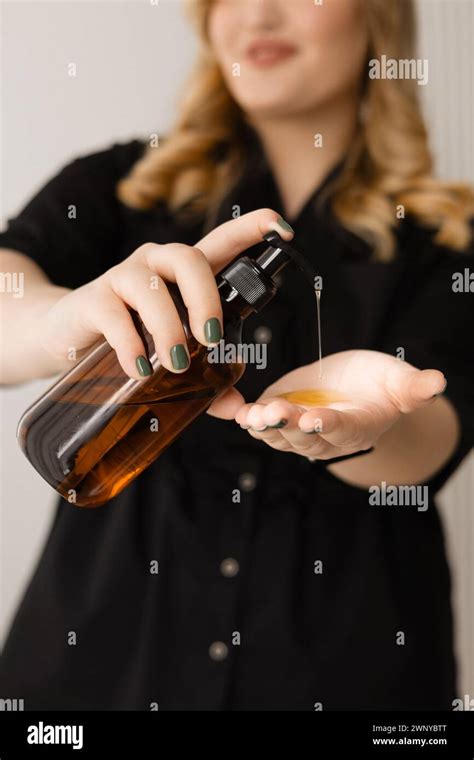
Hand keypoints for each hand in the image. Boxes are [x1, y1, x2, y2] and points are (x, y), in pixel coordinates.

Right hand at [36, 210, 292, 378]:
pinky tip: (138, 370)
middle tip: (212, 338)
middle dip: (206, 298)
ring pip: (151, 288)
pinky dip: (131, 345)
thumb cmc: (130, 340)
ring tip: (174, 364)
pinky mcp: (93, 298)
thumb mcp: (171, 356)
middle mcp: (155, 266)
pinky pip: (115, 315)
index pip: (220, 242)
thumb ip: (207, 381)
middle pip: (189, 258)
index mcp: (183, 276)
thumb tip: (238, 408)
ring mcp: (123, 278)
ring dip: (168, 328)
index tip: (281, 228)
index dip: (251, 229)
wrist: (67, 338)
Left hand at [230, 350, 446, 460]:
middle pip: (304, 436)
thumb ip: (414, 388)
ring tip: (252, 414)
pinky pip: (262, 424)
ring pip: (279, 434)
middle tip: (274, 413)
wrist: (357, 389)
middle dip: (287, 425)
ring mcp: (299, 430)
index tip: (314, 419)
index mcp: (356, 427)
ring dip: (264, 425)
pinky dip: (248, 419)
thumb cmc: (381, 385)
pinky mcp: (280, 417)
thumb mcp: (400, 381)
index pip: (341, 429)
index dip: (327, 426)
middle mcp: (325, 436)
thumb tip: (437, 382)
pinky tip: (238, 411)